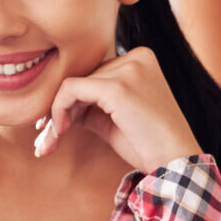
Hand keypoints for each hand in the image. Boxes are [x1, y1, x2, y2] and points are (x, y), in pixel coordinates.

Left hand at [33, 48, 201, 173]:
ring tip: (49, 142)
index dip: (71, 100)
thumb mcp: (116, 117)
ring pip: (72, 84)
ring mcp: (129, 69)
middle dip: (59, 109)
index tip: (55, 125)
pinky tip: (60, 132)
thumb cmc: (148, 144)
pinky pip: (70, 90)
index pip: (93, 74)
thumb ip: (91, 104)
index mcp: (141, 59)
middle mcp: (136, 57)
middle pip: (82, 77)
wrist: (174, 163)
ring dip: (55, 115)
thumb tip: (56, 105)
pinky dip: (58, 110)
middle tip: (46, 138)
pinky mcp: (117, 87)